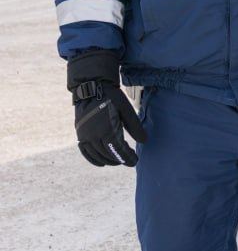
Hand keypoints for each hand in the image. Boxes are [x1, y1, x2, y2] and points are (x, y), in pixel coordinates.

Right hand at [67, 50, 146, 166]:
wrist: (92, 88)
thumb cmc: (112, 98)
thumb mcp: (127, 110)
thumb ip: (135, 127)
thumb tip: (144, 141)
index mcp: (106, 129)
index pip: (118, 150)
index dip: (127, 157)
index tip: (135, 161)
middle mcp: (93, 135)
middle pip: (107, 154)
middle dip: (119, 159)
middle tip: (130, 160)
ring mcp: (84, 136)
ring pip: (96, 155)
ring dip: (107, 160)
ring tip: (118, 161)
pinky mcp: (80, 134)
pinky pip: (85, 151)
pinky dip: (93, 159)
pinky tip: (101, 162)